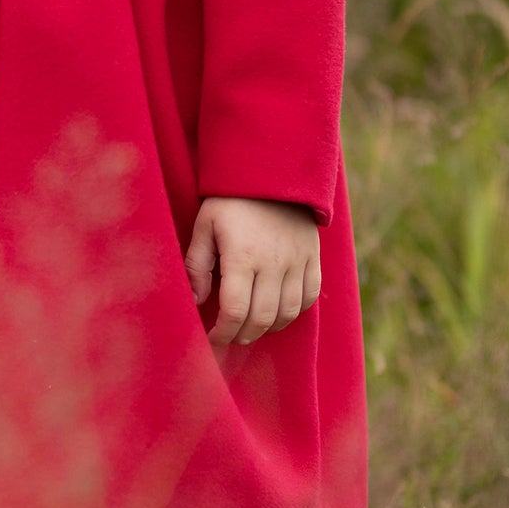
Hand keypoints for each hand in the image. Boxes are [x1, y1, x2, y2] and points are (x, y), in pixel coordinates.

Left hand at [184, 196, 321, 348]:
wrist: (272, 170)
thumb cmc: (230, 199)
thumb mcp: (204, 225)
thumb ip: (197, 265)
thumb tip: (196, 301)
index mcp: (242, 256)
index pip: (235, 311)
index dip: (223, 333)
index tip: (213, 338)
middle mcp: (273, 263)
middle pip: (261, 318)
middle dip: (243, 335)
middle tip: (230, 336)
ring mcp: (297, 261)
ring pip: (288, 313)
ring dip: (268, 328)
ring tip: (251, 327)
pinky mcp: (313, 257)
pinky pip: (310, 296)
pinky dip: (294, 312)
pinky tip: (276, 312)